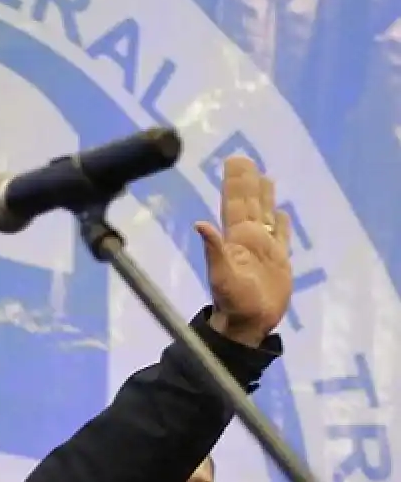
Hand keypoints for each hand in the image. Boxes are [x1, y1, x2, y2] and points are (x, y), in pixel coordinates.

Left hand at [196, 156, 292, 345]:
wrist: (250, 324)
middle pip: (250, 203)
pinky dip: (280, 222)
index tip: (233, 160)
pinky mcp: (279, 260)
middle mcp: (249, 239)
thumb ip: (213, 250)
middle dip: (248, 181)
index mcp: (236, 238)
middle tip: (244, 158)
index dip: (235, 182)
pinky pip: (280, 236)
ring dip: (264, 196)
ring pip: (266, 214)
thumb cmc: (234, 302)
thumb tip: (200, 223)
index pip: (235, 203)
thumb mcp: (221, 276)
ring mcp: (265, 248)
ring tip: (265, 176)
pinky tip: (280, 212)